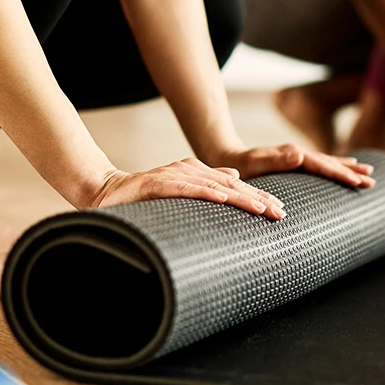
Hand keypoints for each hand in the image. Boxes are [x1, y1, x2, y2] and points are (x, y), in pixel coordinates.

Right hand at [90, 158, 288, 219]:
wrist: (104, 191)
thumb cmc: (144, 198)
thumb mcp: (179, 191)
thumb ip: (205, 184)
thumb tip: (233, 177)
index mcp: (195, 173)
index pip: (233, 186)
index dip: (257, 197)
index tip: (280, 211)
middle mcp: (188, 171)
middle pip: (230, 185)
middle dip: (257, 198)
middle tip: (280, 213)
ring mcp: (172, 176)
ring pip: (212, 186)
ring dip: (238, 197)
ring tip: (260, 208)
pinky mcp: (155, 184)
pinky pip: (183, 188)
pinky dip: (204, 193)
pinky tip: (222, 199)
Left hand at [204, 144, 375, 188]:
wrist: (226, 157)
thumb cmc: (237, 166)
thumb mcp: (253, 164)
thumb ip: (275, 160)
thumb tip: (300, 154)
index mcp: (292, 155)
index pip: (322, 165)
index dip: (341, 174)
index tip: (358, 182)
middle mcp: (297, 154)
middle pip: (330, 162)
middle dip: (351, 171)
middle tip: (372, 180)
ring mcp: (297, 157)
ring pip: (328, 162)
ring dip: (348, 168)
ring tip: (368, 172)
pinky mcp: (294, 162)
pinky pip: (320, 165)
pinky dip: (335, 167)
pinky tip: (344, 169)